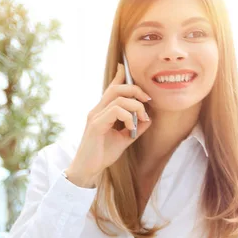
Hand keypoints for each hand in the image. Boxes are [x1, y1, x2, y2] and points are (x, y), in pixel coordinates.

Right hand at [64, 63, 151, 187]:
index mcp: (102, 111)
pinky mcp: (95, 124)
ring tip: (142, 117)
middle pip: (116, 88)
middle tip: (148, 101)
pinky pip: (115, 111)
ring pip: (118, 97)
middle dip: (135, 90)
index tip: (126, 68)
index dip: (120, 75)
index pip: (111, 88)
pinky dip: (128, 117)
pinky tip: (131, 127)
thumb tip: (148, 118)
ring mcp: (95, 116)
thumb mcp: (124, 139)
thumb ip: (135, 128)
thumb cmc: (103, 154)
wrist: (88, 169)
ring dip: (135, 105)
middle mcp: (97, 110)